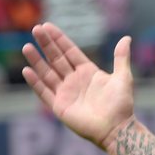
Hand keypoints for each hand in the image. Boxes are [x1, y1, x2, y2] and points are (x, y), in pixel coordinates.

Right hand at [22, 22, 134, 149]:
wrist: (117, 129)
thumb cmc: (121, 105)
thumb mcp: (123, 77)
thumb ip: (121, 58)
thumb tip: (127, 37)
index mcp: (88, 72)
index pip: (70, 52)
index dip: (59, 40)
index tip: (47, 26)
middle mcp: (74, 81)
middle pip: (56, 59)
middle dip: (46, 45)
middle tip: (35, 29)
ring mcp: (65, 93)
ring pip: (47, 73)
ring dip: (37, 61)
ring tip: (27, 47)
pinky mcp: (59, 107)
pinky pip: (44, 92)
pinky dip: (35, 82)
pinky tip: (27, 70)